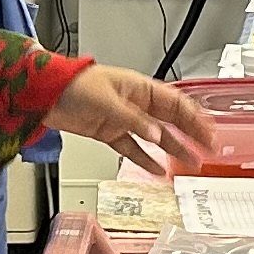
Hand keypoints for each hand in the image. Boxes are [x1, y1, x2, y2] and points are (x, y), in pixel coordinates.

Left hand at [47, 65, 220, 176]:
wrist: (44, 93)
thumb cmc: (73, 84)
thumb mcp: (106, 100)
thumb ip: (133, 120)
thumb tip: (156, 135)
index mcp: (139, 88)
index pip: (175, 104)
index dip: (195, 118)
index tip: (209, 133)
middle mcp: (134, 103)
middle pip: (170, 120)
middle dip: (191, 135)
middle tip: (209, 150)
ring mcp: (122, 119)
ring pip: (155, 136)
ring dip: (173, 149)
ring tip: (190, 163)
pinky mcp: (109, 132)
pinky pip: (132, 148)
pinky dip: (145, 158)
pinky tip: (157, 169)